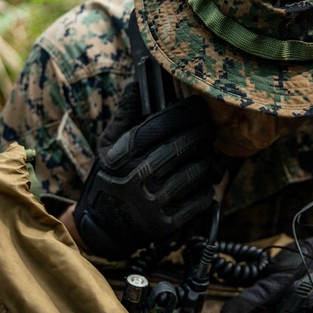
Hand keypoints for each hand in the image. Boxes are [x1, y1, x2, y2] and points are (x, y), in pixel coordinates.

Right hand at [73, 82, 220, 259]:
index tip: (198, 106)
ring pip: (197, 171)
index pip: (162, 124)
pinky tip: (200, 182)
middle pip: (184, 145)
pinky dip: (206, 188)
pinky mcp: (166, 223)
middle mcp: (137, 177)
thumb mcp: (106, 147)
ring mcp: (153, 202)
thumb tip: (137, 84)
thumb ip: (124, 116)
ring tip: (205, 156)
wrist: (103, 227)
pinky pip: (201, 198)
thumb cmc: (109, 179)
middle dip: (203, 132)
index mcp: (122, 155)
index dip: (186, 111)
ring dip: (207, 161)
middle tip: (209, 128)